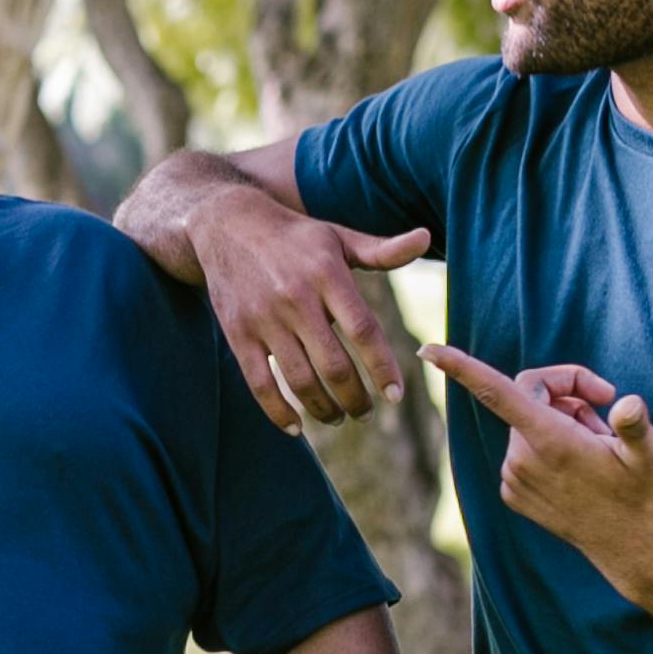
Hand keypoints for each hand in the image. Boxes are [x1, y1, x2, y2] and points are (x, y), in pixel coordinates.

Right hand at [193, 195, 428, 429]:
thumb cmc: (295, 236)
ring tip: (337, 417)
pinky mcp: (238, 334)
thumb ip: (381, 251)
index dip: (382, 368)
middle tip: (367, 413)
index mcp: (327, 274)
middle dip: (356, 399)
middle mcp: (296, 298)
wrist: (227, 226)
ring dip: (324, 409)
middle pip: (334, 365)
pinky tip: (296, 428)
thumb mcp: (338, 236)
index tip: (396, 395)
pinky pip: (260, 383)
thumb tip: (425, 238)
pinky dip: (279, 411)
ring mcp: (264, 319)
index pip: (363, 330)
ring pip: (300, 380)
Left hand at [427, 343, 652, 606]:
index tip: (427, 350)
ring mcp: (514, 479)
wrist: (634, 548)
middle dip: (565, 390)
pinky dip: (547, 444)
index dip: (461, 367)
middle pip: (528, 393)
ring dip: (560, 420)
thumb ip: (634, 423)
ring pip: (527, 421)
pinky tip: (578, 465)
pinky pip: (523, 449)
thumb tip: (626, 403)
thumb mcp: (651, 453)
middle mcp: (522, 459)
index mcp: (548, 440)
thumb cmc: (645, 494)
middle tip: (603, 403)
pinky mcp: (513, 494)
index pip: (495, 392)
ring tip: (596, 444)